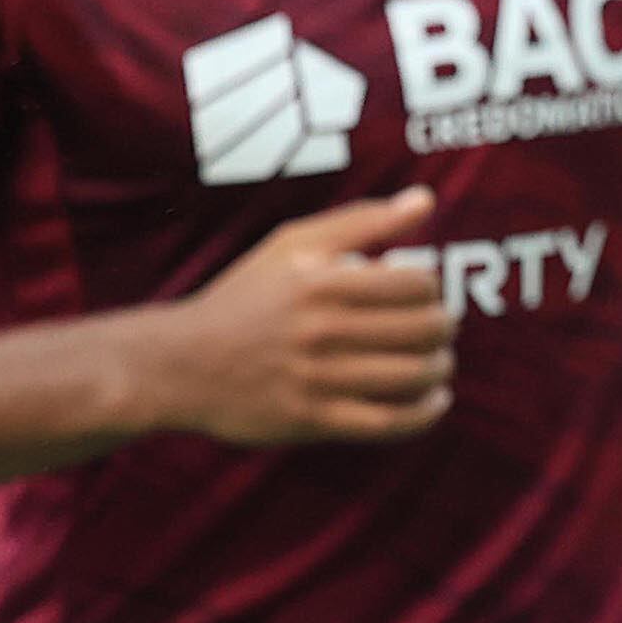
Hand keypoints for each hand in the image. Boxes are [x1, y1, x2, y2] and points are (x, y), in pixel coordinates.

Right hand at [157, 188, 455, 447]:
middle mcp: (319, 330)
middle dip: (443, 330)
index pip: (417, 284)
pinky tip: (434, 399)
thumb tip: (426, 199)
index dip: (431, 290)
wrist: (178, 364)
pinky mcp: (310, 420)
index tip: (422, 297)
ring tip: (438, 364)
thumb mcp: (292, 246)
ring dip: (440, 369)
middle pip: (423, 330)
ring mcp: (315, 378)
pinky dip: (425, 413)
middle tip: (438, 331)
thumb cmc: (245, 299)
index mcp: (319, 283)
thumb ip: (362, 221)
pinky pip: (389, 422)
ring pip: (412, 376)